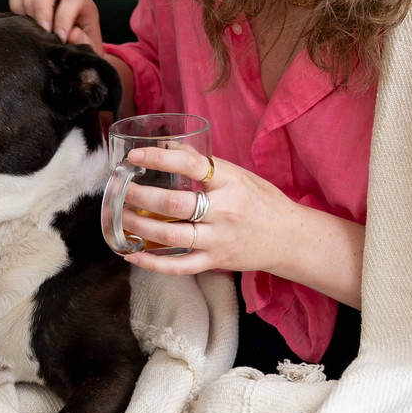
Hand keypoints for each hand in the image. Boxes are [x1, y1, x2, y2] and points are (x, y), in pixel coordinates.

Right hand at [9, 0, 102, 52]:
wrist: (72, 57)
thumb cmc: (82, 50)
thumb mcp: (90, 51)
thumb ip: (85, 43)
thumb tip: (73, 33)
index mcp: (82, 4)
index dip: (65, 15)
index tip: (60, 37)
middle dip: (43, 5)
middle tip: (42, 29)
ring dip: (28, 5)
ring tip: (33, 27)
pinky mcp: (28, 5)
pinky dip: (17, 9)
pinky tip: (24, 26)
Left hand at [120, 144, 297, 278]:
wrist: (291, 238)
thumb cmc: (263, 202)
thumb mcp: (239, 175)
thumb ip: (205, 164)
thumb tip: (167, 146)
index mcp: (232, 182)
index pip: (192, 165)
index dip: (160, 158)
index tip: (136, 156)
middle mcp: (225, 211)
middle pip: (174, 203)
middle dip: (140, 196)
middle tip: (120, 189)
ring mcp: (219, 239)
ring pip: (172, 236)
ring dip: (141, 226)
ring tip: (120, 217)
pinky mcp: (216, 262)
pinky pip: (180, 266)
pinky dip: (152, 263)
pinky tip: (132, 254)